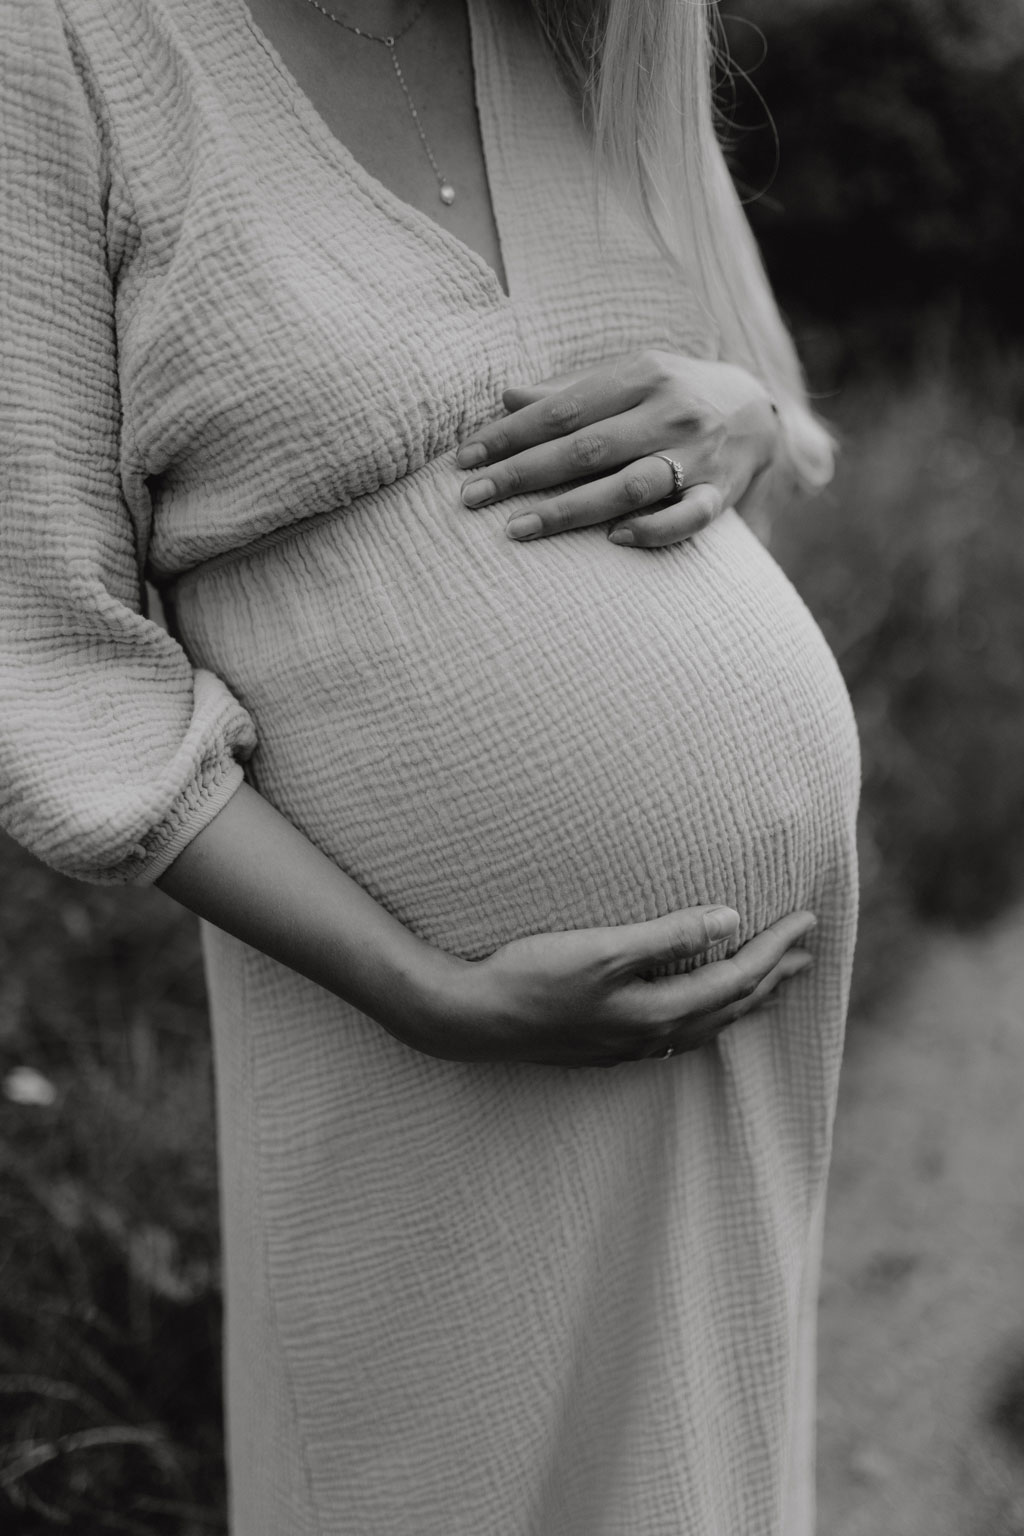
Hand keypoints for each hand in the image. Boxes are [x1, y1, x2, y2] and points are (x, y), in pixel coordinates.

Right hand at [403, 906, 815, 1066]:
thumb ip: (668, 936)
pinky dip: (707, 1016)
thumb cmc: (530, 977)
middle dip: (772, 978)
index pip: (736, 979)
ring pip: (707, 1027)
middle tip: (807, 954)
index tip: (806, 921)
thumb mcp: (601, 949)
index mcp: (657, 1013)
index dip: (774, 949)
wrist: (469, 1018)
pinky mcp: (606, 1048)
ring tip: (769, 984)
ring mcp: (628, 1048)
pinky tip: (698, 1011)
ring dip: (744, 1001)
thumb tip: (729, 920)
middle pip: (730, 1008)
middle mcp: (651, 1038)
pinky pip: (679, 1035)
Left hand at [456, 349, 779, 548]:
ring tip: (517, 529)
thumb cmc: (671, 394)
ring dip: (569, 510)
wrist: (758, 410)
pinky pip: (689, 518)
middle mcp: (670, 411)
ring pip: (629, 485)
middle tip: (472, 499)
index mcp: (641, 374)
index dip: (510, 436)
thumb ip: (568, 390)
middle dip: (522, 474)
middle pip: (586, 448)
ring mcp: (698, 455)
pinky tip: (613, 541)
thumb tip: (504, 396)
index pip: (562, 410)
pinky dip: (653, 530)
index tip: (465, 460)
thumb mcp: (626, 377)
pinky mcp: (720, 493)